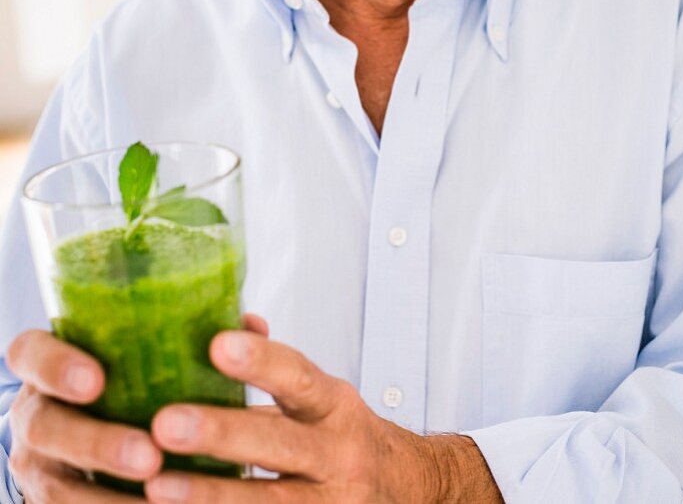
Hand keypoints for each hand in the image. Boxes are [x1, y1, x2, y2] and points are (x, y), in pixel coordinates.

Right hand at [7, 328, 161, 499]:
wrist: (100, 434)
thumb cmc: (130, 377)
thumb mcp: (137, 353)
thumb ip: (175, 337)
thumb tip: (250, 323)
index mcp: (48, 363)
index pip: (31, 354)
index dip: (56, 366)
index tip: (96, 380)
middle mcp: (36, 412)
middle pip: (45, 427)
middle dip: (96, 444)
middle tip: (149, 457)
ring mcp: (39, 463)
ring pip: (58, 487)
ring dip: (107, 496)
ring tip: (160, 499)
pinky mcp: (50, 499)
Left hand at [145, 324, 500, 502]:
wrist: (405, 492)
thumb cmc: (343, 436)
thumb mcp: (322, 396)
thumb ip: (277, 368)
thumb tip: (233, 319)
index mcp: (334, 407)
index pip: (300, 377)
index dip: (261, 361)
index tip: (218, 344)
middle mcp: (337, 455)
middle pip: (278, 444)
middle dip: (221, 434)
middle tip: (165, 422)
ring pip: (267, 503)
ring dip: (209, 494)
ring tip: (156, 485)